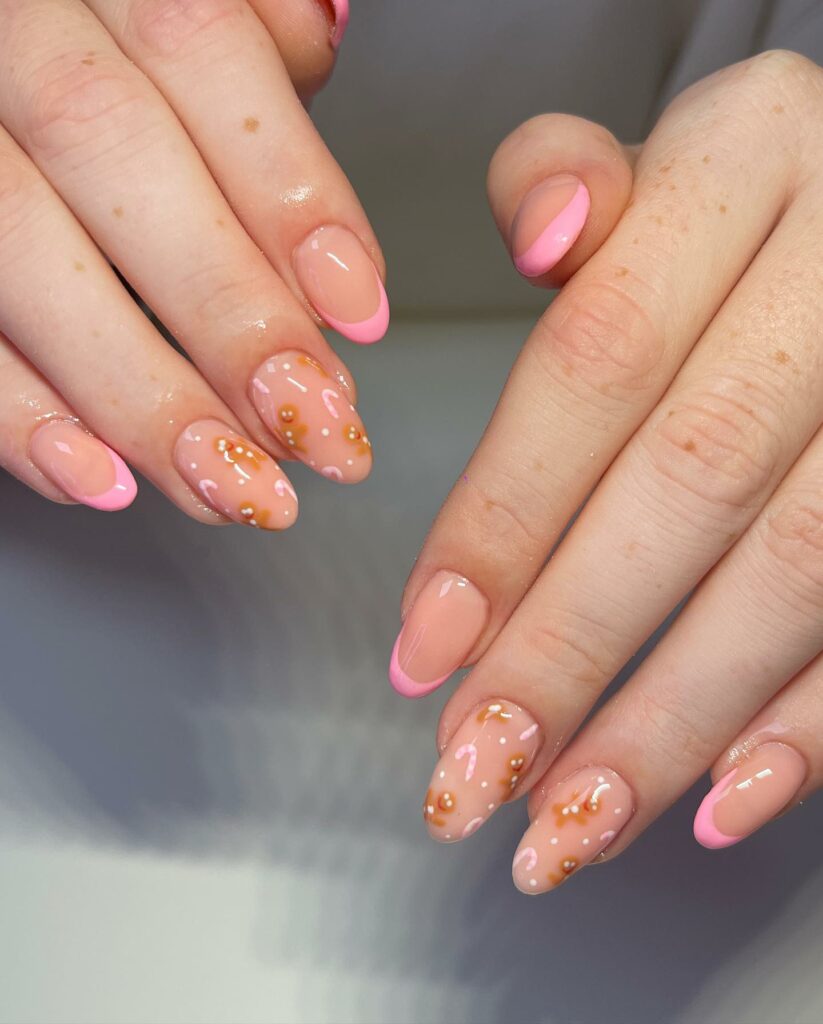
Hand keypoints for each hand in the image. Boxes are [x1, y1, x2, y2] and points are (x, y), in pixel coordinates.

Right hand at [0, 0, 385, 524]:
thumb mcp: (165, 4)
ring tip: (230, 486)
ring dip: (134, 391)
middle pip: (109, 155)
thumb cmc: (98, 43)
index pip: (196, 51)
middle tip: (311, 429)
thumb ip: (242, 38)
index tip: (358, 313)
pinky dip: (15, 412)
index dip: (285, 190)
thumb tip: (321, 40)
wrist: (1, 53)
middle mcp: (6, 29)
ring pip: (16, 245)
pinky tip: (97, 478)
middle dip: (225, 312)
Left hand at [396, 50, 822, 891]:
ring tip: (571, 822)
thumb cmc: (740, 207)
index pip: (597, 358)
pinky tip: (723, 796)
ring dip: (676, 718)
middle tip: (480, 765)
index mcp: (751, 158)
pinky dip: (808, 719)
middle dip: (573, 646)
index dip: (503, 515)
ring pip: (796, 566)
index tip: (425, 644)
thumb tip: (544, 233)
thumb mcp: (656, 166)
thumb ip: (566, 182)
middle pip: (691, 482)